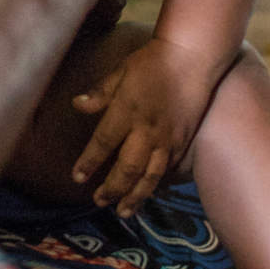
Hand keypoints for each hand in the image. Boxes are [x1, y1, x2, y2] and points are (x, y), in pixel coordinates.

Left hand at [69, 37, 220, 214]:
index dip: (89, 162)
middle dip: (111, 188)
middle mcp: (146, 130)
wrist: (192, 57)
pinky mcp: (183, 141)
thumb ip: (100, 92)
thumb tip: (77, 105)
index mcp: (126, 111)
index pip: (102, 143)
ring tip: (123, 211)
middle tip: (99, 201)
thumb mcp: (121, 71)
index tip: (77, 177)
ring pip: (149, 176)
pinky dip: (156, 184)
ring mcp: (167, 138)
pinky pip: (167, 169)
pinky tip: (148, 193)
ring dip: (135, 196)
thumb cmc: (153, 61)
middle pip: (126, 168)